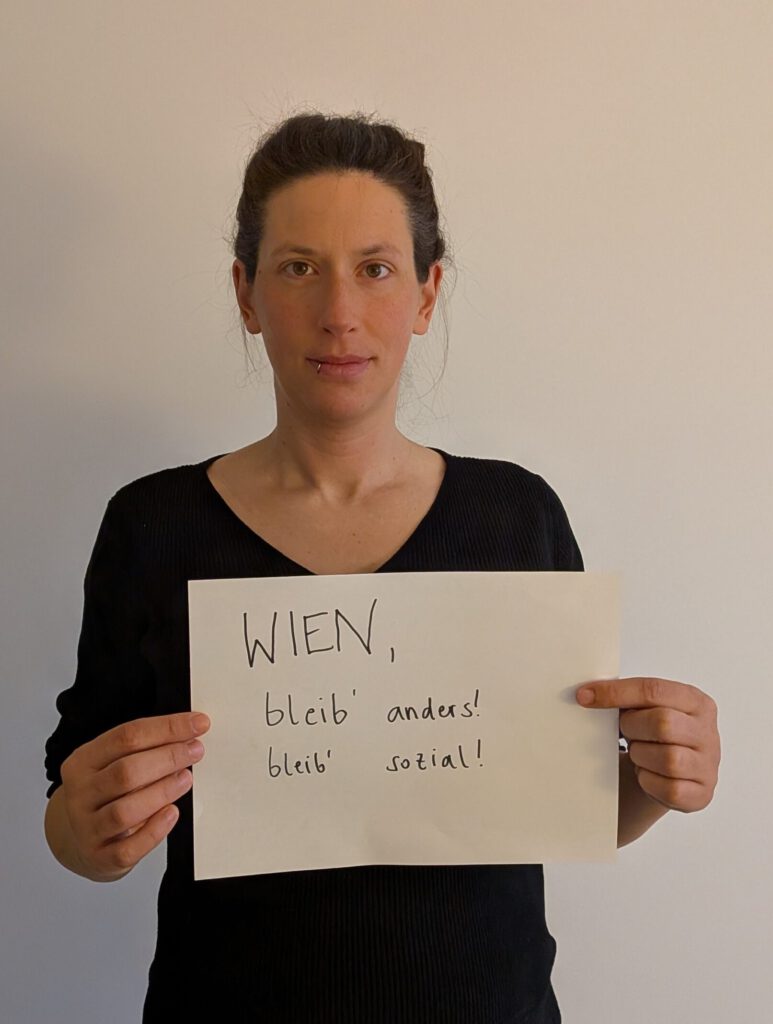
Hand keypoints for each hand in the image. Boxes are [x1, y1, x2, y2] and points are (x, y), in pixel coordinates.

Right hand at [58, 712, 210, 880]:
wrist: (82, 842)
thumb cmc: (106, 797)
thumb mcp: (112, 765)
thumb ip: (143, 750)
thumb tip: (187, 734)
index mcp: (83, 762)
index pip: (126, 737)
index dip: (166, 727)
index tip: (197, 724)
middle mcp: (81, 794)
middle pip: (126, 771)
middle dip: (168, 757)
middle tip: (195, 750)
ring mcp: (88, 828)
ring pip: (125, 810)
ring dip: (162, 791)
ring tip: (186, 779)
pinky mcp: (101, 858)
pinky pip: (129, 847)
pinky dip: (155, 830)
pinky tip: (172, 813)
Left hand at [576, 677, 719, 811]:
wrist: (669, 774)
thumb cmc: (653, 736)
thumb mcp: (646, 709)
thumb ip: (627, 697)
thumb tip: (589, 694)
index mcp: (695, 702)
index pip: (654, 690)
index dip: (616, 692)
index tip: (585, 696)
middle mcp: (707, 732)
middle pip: (663, 723)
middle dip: (632, 727)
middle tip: (625, 732)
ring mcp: (708, 765)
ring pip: (669, 759)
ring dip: (641, 756)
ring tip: (638, 753)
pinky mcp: (702, 794)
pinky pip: (671, 789)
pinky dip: (649, 781)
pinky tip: (645, 774)